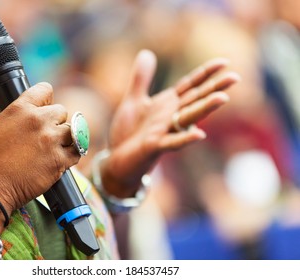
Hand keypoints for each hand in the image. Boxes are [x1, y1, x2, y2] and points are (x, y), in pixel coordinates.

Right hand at [0, 83, 79, 213]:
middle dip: (55, 122)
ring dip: (64, 139)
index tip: (46, 108)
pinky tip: (59, 159)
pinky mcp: (59, 160)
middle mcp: (38, 120)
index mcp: (21, 108)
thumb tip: (41, 110)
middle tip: (45, 135)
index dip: (47, 99)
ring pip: (72, 130)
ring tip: (51, 149)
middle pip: (62, 111)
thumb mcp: (2, 123)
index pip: (45, 89)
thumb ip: (23, 113)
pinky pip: (77, 151)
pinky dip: (71, 155)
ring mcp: (51, 140)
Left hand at [103, 50, 239, 197]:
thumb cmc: (128, 132)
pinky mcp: (155, 146)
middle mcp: (170, 116)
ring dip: (205, 108)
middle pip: (195, 99)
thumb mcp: (133, 100)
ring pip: (188, 118)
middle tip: (236, 77)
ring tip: (223, 98)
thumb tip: (146, 52)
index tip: (224, 62)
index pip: (190, 86)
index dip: (205, 74)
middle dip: (214, 88)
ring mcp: (164, 131)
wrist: (117, 159)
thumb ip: (141, 78)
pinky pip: (173, 142)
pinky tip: (199, 135)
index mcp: (167, 104)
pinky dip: (185, 138)